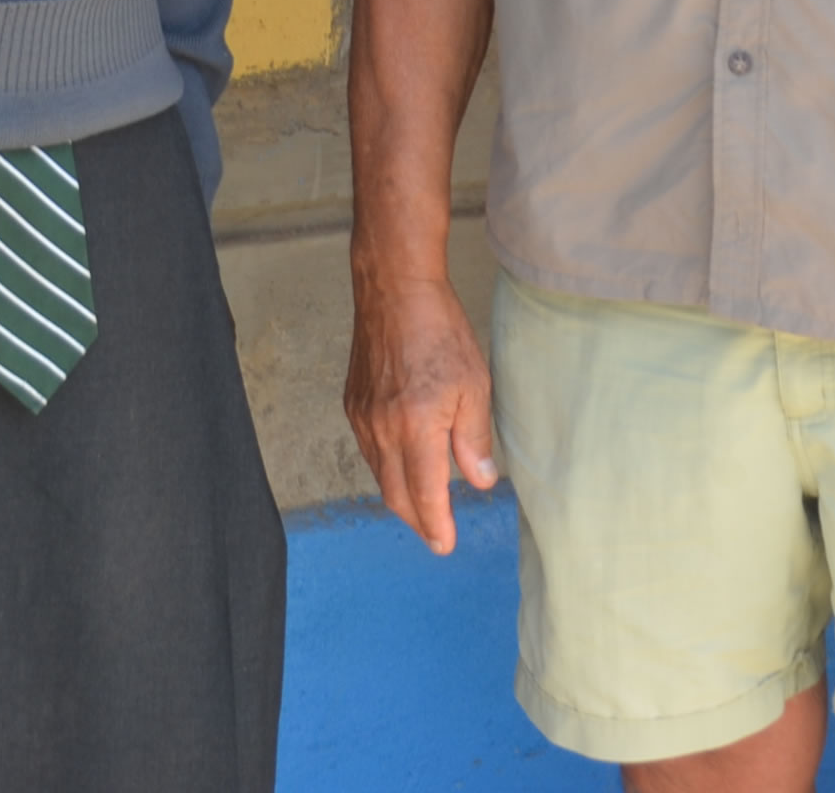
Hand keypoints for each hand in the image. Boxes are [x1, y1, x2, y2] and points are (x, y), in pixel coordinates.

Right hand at [345, 275, 497, 553]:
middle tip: (437, 532)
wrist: (394, 290)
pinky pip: (369, 450)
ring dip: (401, 493)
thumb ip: (474, 438)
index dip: (435, 525)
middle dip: (417, 519)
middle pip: (395, 494)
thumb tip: (481, 481)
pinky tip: (405, 461)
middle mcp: (382, 430)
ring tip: (424, 501)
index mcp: (416, 427)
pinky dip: (387, 466)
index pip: (424, 494)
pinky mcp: (353, 404)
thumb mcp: (474, 383)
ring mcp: (362, 418)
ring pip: (379, 474)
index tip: (445, 545)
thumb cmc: (439, 330)